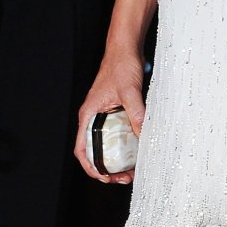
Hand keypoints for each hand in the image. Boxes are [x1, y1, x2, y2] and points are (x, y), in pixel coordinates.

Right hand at [75, 47, 145, 183]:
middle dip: (107, 168)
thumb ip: (136, 113)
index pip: (82, 149)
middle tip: (124, 178)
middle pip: (95, 150)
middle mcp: (94, 117)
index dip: (91, 167)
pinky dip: (125, 145)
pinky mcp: (115, 111)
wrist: (126, 49)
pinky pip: (117, 134)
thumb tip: (144, 135)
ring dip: (117, 159)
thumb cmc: (121, 65)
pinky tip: (138, 151)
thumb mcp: (130, 91)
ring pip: (107, 144)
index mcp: (89, 114)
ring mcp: (104, 115)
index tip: (104, 178)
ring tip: (132, 170)